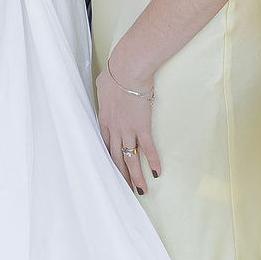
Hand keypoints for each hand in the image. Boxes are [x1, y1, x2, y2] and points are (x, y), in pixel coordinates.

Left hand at [97, 57, 161, 191]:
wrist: (127, 68)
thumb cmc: (116, 71)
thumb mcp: (103, 83)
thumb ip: (105, 91)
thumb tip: (105, 86)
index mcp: (104, 119)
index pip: (104, 146)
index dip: (108, 160)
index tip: (111, 171)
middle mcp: (113, 129)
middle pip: (115, 157)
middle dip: (120, 175)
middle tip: (124, 190)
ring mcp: (127, 129)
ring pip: (130, 158)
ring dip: (135, 176)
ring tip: (140, 191)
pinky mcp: (142, 126)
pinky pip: (147, 148)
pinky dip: (153, 162)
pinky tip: (157, 173)